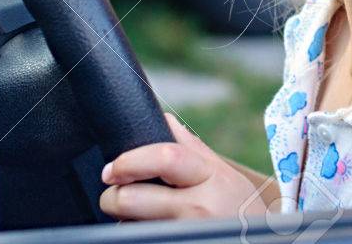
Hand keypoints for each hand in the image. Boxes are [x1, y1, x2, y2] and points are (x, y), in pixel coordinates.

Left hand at [100, 112, 270, 221]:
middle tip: (112, 198)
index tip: (112, 169)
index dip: (130, 161)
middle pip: (133, 198)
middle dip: (112, 198)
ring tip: (141, 219)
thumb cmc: (239, 209)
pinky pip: (144, 240)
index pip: (164, 157)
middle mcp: (199, 206)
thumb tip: (164, 119)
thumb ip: (192, 148)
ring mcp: (189, 233)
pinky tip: (152, 232)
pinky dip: (140, 235)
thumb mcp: (223, 174)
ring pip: (131, 226)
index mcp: (210, 175)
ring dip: (126, 222)